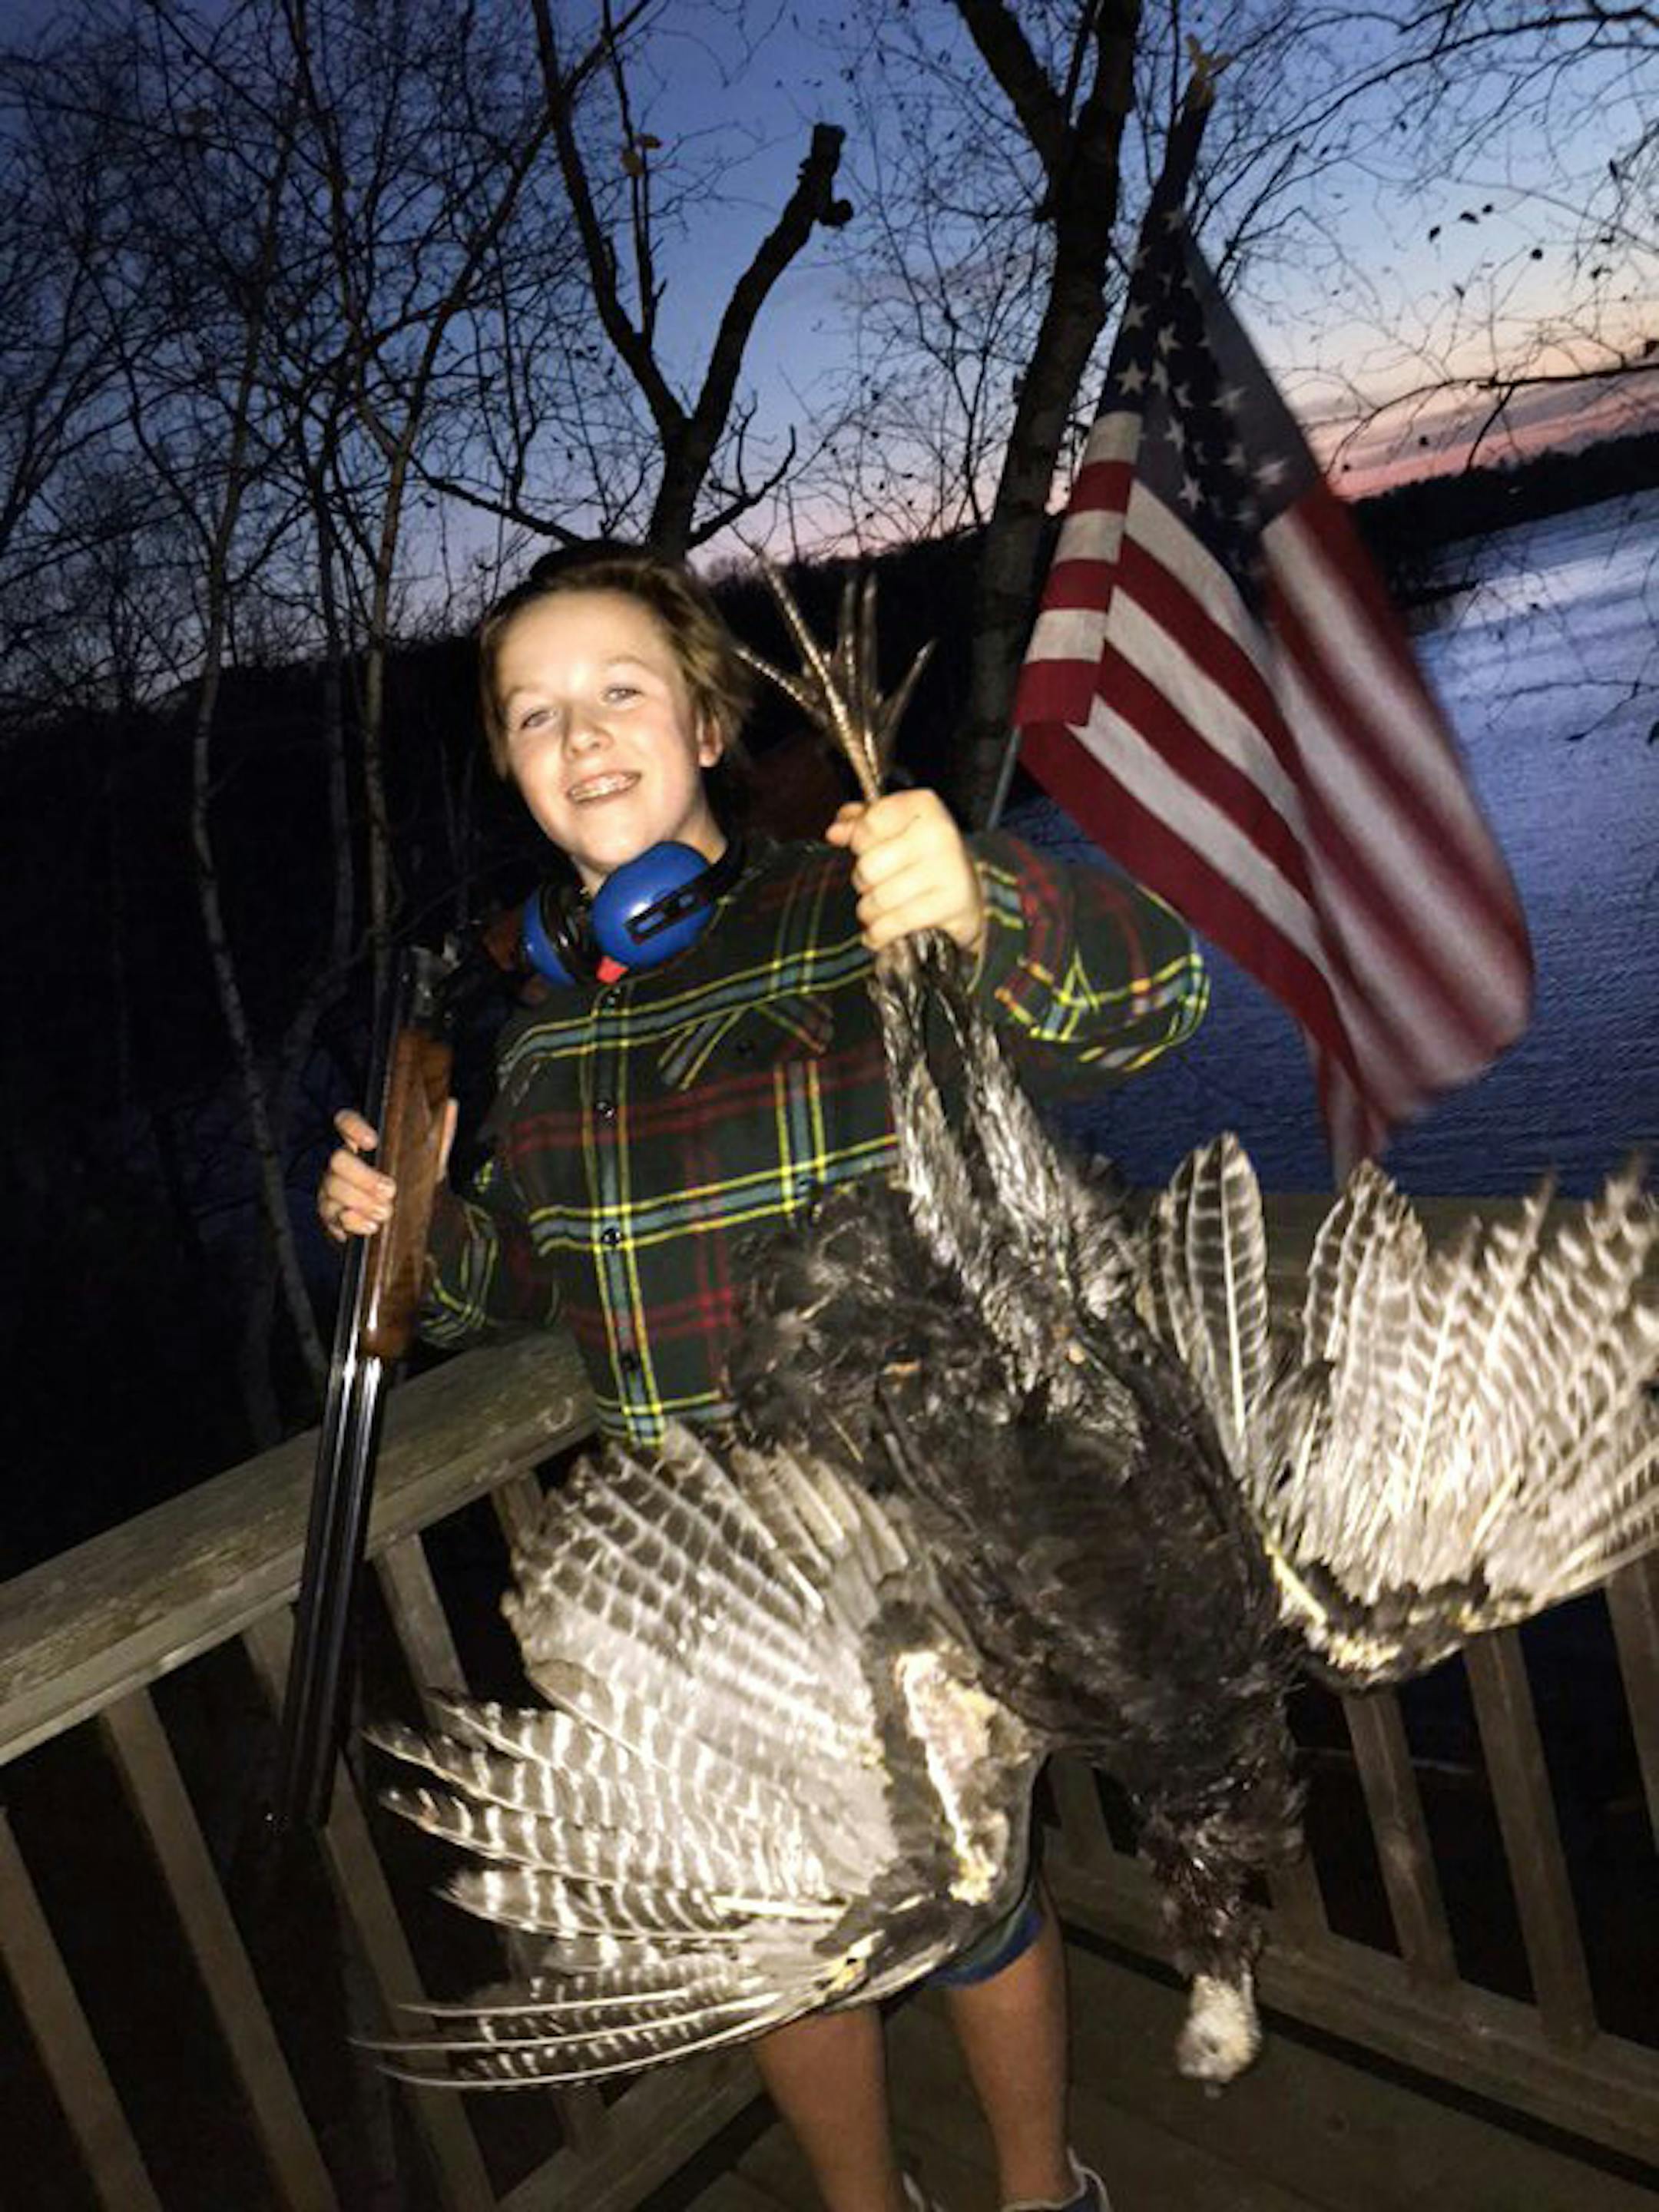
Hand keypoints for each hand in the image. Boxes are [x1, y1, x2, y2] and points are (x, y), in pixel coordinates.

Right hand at [317, 1102, 455, 1242]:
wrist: (408, 1224)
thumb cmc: (412, 1184)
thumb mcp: (429, 1162)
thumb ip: (439, 1135)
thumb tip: (451, 1106)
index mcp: (361, 1143)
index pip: (346, 1122)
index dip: (353, 1127)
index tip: (373, 1141)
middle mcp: (342, 1163)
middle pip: (338, 1160)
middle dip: (363, 1177)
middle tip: (390, 1191)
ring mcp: (332, 1189)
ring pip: (333, 1188)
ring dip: (360, 1202)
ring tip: (385, 1213)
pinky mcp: (331, 1216)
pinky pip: (332, 1216)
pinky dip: (352, 1222)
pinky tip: (371, 1227)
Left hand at [825, 789, 985, 957]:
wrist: (971, 891)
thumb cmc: (924, 856)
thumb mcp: (895, 828)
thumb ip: (861, 822)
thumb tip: (835, 832)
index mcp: (922, 805)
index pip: (866, 827)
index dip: (859, 844)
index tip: (869, 850)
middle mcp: (938, 832)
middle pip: (868, 866)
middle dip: (863, 881)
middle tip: (875, 884)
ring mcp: (948, 869)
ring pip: (879, 898)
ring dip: (870, 910)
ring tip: (878, 908)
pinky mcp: (951, 904)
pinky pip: (896, 922)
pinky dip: (880, 933)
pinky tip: (878, 932)